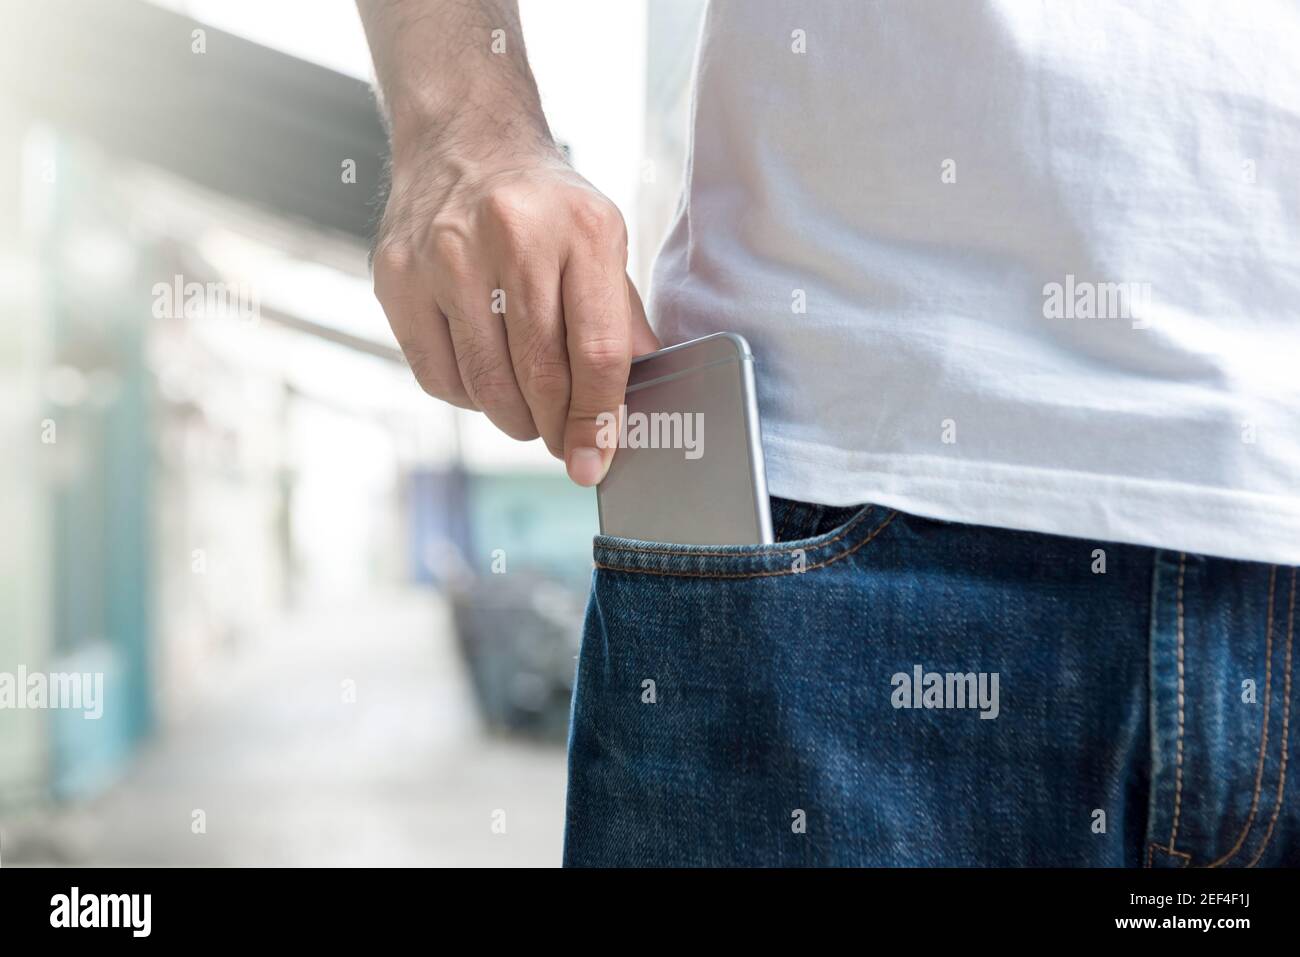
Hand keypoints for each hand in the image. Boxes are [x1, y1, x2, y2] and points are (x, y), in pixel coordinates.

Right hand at [373, 141, 658, 484]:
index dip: (597, 421)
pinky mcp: (398, 274)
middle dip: (556, 430)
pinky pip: (437, 374)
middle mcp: (512, 236)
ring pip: (484, 385)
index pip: (597, 354)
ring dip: (512, 419)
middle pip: (539, 377)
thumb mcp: (603, 243)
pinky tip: (484, 378)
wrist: (465, 139)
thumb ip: (621, 322)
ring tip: (527, 414)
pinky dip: (467, 396)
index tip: (595, 462)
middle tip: (563, 445)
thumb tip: (631, 409)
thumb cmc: (545, 206)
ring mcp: (445, 254)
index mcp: (583, 230)